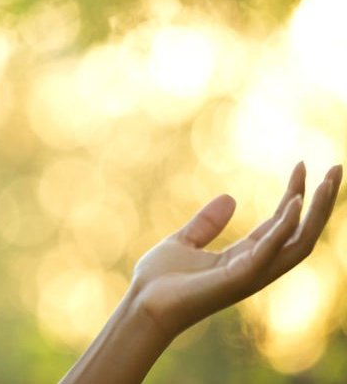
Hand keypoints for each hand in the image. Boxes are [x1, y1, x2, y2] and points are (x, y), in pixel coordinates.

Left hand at [129, 162, 341, 340]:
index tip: (302, 165)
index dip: (295, 195)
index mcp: (244, 257)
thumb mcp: (183, 241)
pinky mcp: (239, 279)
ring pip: (298, 243)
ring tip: (326, 181)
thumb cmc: (159, 280)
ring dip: (315, 212)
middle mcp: (255, 266)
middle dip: (321, 203)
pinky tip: (293, 202)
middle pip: (301, 233)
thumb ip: (207, 223)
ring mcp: (251, 274)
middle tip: (336, 169)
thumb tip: (231, 197)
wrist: (142, 304)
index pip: (281, 224)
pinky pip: (270, 251)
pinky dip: (284, 227)